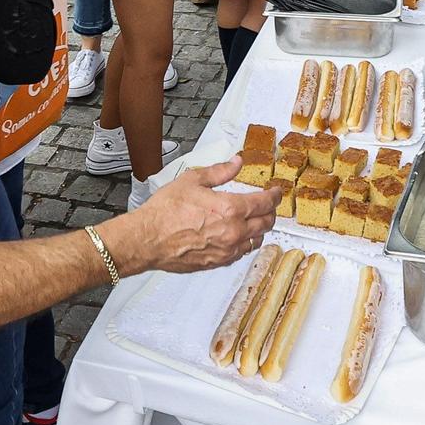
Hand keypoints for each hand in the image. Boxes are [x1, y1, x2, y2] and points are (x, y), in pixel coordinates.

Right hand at [114, 158, 279, 274]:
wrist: (148, 239)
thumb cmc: (166, 210)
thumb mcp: (193, 180)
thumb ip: (220, 171)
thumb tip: (236, 162)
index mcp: (230, 209)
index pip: (264, 203)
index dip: (274, 196)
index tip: (276, 192)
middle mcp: (233, 232)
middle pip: (266, 223)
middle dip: (271, 212)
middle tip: (268, 205)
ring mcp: (227, 250)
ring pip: (257, 240)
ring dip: (260, 229)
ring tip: (255, 220)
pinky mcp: (218, 262)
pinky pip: (241, 253)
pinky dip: (245, 243)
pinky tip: (239, 236)